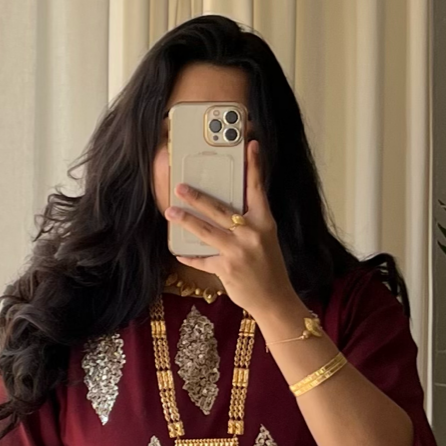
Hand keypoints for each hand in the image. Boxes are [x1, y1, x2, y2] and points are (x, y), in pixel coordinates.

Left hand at [166, 140, 297, 322]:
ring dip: (186, 221)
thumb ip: (249, 223)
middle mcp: (251, 234)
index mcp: (265, 223)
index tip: (251, 145)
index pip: (258, 189)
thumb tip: (227, 211)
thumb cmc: (269, 269)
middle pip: (220, 209)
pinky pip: (203, 260)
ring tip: (170, 212)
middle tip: (180, 187)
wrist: (275, 300)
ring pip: (206, 232)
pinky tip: (179, 252)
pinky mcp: (227, 270)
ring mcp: (238, 252)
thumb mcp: (266, 240)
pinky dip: (191, 257)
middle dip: (198, 197)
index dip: (254, 166)